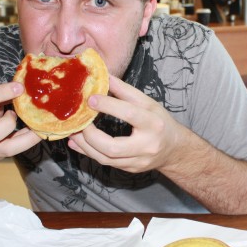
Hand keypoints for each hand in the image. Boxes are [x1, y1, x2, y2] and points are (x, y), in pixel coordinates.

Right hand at [0, 82, 40, 163]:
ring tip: (32, 124)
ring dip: (25, 135)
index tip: (20, 87)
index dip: (2, 93)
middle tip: (15, 113)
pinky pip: (17, 150)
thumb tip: (22, 87)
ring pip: (6, 148)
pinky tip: (39, 131)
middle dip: (9, 122)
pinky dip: (30, 139)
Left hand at [68, 75, 186, 172]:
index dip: (108, 106)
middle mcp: (147, 146)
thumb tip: (105, 76)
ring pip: (106, 159)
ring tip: (73, 132)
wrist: (173, 150)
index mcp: (154, 124)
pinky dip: (89, 152)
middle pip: (113, 147)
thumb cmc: (159, 122)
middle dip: (90, 135)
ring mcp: (138, 161)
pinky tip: (77, 143)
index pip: (129, 114)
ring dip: (85, 146)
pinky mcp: (130, 169)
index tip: (90, 99)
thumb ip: (126, 91)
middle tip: (79, 122)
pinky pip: (105, 163)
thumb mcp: (148, 103)